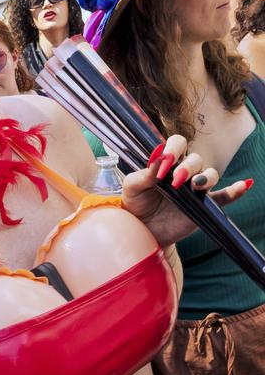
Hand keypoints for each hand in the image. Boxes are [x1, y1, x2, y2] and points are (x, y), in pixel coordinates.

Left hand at [122, 135, 250, 245]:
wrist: (142, 231)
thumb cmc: (136, 204)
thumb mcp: (132, 188)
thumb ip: (143, 174)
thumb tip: (158, 157)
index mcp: (167, 163)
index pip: (177, 144)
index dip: (174, 149)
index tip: (165, 162)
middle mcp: (185, 172)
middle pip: (196, 159)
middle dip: (188, 167)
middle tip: (176, 180)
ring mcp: (196, 189)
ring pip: (211, 174)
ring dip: (206, 177)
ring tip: (196, 186)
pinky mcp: (204, 205)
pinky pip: (224, 196)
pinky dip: (234, 191)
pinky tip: (242, 186)